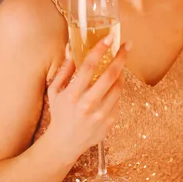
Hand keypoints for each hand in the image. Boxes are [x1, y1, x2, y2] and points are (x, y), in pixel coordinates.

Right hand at [45, 36, 130, 163]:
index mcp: (72, 94)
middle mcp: (87, 104)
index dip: (100, 49)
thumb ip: (65, 69)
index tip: (109, 37)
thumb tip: (72, 47)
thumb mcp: (55, 91)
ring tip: (119, 64)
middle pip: (110, 75)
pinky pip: (118, 100)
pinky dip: (117, 89)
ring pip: (118, 87)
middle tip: (127, 45)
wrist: (65, 143)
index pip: (88, 66)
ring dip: (121, 72)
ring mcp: (100, 114)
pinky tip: (113, 85)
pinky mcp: (109, 122)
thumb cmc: (60, 113)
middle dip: (121, 57)